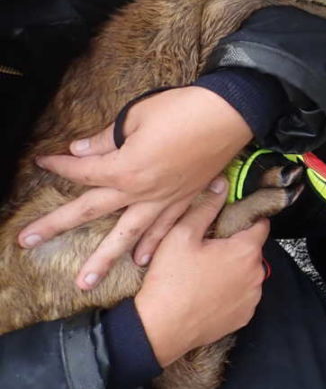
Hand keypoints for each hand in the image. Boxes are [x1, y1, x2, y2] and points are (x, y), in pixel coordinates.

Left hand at [19, 87, 251, 289]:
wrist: (231, 114)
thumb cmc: (184, 109)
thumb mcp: (138, 116)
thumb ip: (107, 138)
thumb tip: (82, 150)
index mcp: (126, 168)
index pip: (83, 170)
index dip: (60, 165)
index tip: (43, 161)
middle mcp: (142, 190)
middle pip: (91, 211)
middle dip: (56, 225)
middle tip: (27, 241)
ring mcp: (166, 199)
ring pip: (129, 235)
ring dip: (105, 258)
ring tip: (85, 282)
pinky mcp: (187, 198)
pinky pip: (166, 229)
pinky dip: (154, 245)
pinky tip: (143, 261)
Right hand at [135, 179, 268, 366]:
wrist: (160, 328)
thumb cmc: (170, 280)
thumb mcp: (182, 235)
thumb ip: (206, 207)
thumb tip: (222, 184)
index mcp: (246, 251)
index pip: (260, 225)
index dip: (246, 219)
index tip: (230, 221)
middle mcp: (257, 274)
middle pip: (252, 250)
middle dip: (235, 247)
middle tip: (208, 250)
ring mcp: (253, 297)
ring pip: (248, 273)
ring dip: (234, 270)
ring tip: (206, 273)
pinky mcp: (244, 316)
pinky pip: (243, 296)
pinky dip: (231, 292)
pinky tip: (209, 293)